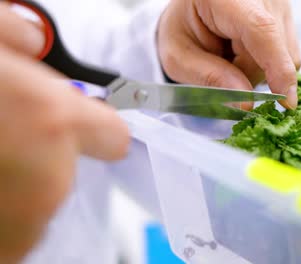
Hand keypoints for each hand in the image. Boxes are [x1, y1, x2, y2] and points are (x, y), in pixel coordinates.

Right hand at [0, 4, 128, 262]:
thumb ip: (12, 35)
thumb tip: (30, 38)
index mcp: (50, 118)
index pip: (113, 135)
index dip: (99, 125)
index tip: (89, 123)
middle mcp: (48, 176)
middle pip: (71, 165)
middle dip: (45, 150)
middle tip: (5, 130)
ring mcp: (25, 217)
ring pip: (44, 196)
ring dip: (21, 180)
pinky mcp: (4, 247)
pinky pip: (18, 225)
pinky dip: (2, 208)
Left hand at [158, 0, 300, 108]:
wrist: (192, 7)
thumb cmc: (182, 28)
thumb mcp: (179, 57)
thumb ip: (209, 78)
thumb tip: (247, 103)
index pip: (261, 30)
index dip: (277, 67)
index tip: (286, 101)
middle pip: (272, 53)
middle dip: (247, 76)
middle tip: (219, 68)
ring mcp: (278, 3)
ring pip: (285, 56)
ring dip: (258, 70)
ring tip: (231, 56)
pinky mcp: (286, 14)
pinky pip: (289, 53)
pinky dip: (267, 64)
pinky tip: (245, 52)